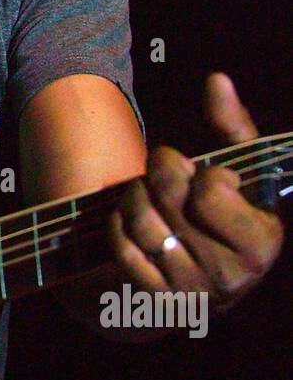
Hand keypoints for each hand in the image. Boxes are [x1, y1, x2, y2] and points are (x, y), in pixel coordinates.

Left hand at [110, 72, 284, 314]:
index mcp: (261, 244)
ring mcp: (189, 291)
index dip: (204, 172)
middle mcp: (228, 276)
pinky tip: (129, 213)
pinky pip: (121, 248)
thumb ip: (233, 125)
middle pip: (170, 198)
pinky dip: (118, 222)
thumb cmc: (230, 210)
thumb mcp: (243, 170)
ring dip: (135, 192)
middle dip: (162, 168)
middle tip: (165, 165)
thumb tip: (216, 80)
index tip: (209, 175)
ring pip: (141, 222)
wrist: (211, 275)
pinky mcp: (155, 299)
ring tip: (145, 187)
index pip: (211, 192)